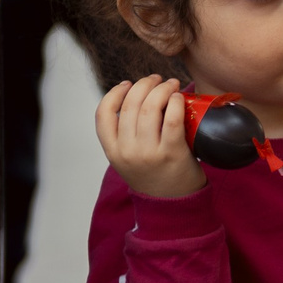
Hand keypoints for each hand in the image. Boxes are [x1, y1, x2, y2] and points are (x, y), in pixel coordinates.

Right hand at [96, 75, 205, 199]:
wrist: (173, 204)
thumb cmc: (153, 173)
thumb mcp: (127, 158)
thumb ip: (125, 134)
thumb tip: (136, 95)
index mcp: (112, 151)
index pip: (103, 114)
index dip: (114, 93)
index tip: (128, 84)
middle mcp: (127, 152)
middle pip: (130, 105)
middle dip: (144, 84)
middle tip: (157, 79)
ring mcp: (148, 153)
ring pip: (150, 108)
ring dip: (162, 89)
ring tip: (171, 84)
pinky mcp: (172, 153)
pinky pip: (172, 119)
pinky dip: (176, 102)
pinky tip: (179, 97)